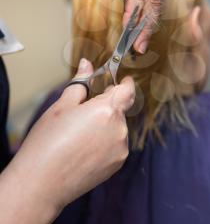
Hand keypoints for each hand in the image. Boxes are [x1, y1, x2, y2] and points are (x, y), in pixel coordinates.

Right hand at [0, 59, 134, 223]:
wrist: (42, 183)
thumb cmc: (48, 142)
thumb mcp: (62, 106)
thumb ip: (80, 83)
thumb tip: (87, 64)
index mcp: (107, 110)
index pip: (128, 90)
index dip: (125, 84)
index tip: (121, 81)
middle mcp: (119, 129)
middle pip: (120, 109)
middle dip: (107, 106)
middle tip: (86, 111)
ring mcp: (120, 149)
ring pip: (118, 127)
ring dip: (107, 125)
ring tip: (81, 134)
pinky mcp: (117, 164)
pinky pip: (116, 145)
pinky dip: (106, 142)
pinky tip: (85, 148)